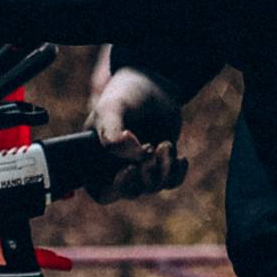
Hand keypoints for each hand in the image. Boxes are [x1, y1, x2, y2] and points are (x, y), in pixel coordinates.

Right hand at [88, 65, 185, 203]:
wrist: (153, 83)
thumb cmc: (125, 94)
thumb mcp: (112, 108)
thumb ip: (111, 133)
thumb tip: (130, 160)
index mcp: (97, 160)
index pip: (102, 192)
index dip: (116, 188)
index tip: (130, 168)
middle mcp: (117, 168)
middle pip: (130, 192)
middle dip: (144, 176)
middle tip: (152, 149)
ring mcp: (140, 167)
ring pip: (152, 187)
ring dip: (162, 170)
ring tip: (165, 143)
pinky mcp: (161, 164)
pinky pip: (170, 182)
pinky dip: (177, 173)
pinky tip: (179, 156)